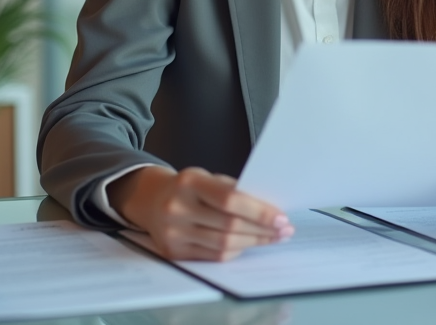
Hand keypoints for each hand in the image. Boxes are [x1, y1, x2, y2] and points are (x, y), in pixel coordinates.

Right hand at [109, 166, 293, 260]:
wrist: (151, 200)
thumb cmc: (188, 188)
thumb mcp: (207, 178)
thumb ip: (234, 190)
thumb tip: (270, 209)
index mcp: (189, 182)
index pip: (229, 199)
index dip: (258, 211)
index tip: (281, 217)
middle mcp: (177, 208)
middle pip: (229, 225)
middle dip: (262, 229)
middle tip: (284, 230)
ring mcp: (173, 233)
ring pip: (224, 244)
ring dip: (254, 242)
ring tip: (273, 238)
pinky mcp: (173, 252)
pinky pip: (213, 256)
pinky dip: (236, 250)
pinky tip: (249, 243)